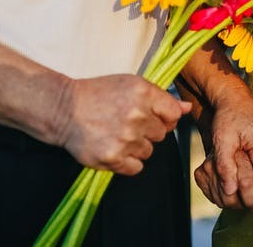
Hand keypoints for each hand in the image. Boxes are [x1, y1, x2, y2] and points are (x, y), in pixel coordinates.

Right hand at [51, 74, 189, 174]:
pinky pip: (136, 168)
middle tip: (128, 124)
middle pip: (162, 134)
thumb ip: (161, 97)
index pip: (174, 114)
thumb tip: (187, 108)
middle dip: (148, 131)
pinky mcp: (113, 158)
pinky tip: (115, 148)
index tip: (153, 117)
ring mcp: (125, 138)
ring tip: (117, 134)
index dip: (165, 117)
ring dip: (137, 147)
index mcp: (144, 93)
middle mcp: (137, 115)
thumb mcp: (131, 85)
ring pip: (149, 151)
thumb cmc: (99, 94)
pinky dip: (127, 162)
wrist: (65, 109)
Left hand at [193, 90, 252, 210]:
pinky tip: (245, 164)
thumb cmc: (228, 118)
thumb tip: (230, 192)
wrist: (237, 100)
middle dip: (252, 190)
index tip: (234, 190)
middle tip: (233, 181)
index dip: (251, 194)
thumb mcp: (221, 141)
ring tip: (238, 170)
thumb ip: (225, 167)